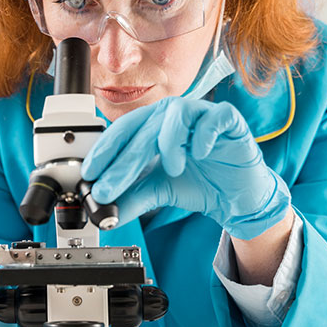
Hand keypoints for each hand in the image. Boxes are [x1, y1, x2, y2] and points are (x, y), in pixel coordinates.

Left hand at [82, 97, 290, 239]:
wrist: (237, 197)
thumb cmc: (198, 183)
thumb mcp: (157, 191)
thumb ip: (130, 198)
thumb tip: (103, 212)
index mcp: (152, 124)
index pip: (121, 131)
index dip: (104, 151)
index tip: (89, 174)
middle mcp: (172, 114)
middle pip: (142, 129)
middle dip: (122, 162)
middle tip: (109, 189)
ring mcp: (200, 114)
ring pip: (175, 115)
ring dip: (168, 143)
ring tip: (171, 169)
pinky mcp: (229, 121)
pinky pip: (213, 118)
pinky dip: (203, 136)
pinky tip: (198, 155)